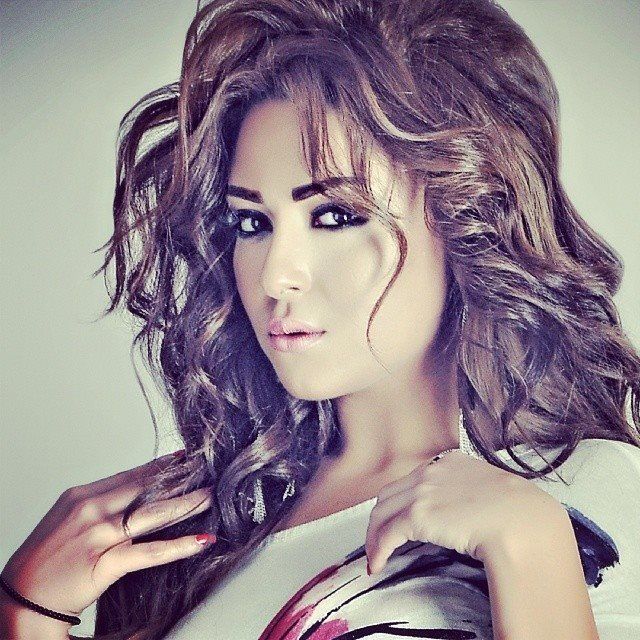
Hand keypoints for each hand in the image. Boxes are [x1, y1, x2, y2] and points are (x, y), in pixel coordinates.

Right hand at [1, 451, 213, 624]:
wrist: (21, 598)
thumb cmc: (46, 560)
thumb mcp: (68, 519)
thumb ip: (100, 503)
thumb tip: (134, 493)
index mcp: (82, 495)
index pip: (132, 475)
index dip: (162, 466)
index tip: (185, 458)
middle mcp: (92, 509)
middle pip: (148, 488)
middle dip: (182, 479)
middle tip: (208, 471)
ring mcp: (100, 535)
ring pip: (155, 513)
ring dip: (188, 503)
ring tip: (211, 496)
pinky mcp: (106, 562)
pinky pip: (151, 552)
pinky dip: (180, 545)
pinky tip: (201, 540)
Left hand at [365, 449, 562, 573]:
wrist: (523, 521)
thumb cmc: (518, 511)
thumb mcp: (490, 488)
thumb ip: (469, 492)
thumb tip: (462, 514)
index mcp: (449, 461)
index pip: (411, 480)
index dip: (400, 503)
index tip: (398, 520)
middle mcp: (431, 471)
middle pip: (390, 494)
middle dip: (381, 518)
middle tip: (381, 539)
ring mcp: (423, 491)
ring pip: (382, 513)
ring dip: (375, 536)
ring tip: (377, 556)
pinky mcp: (418, 515)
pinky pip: (387, 533)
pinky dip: (378, 549)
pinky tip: (378, 564)